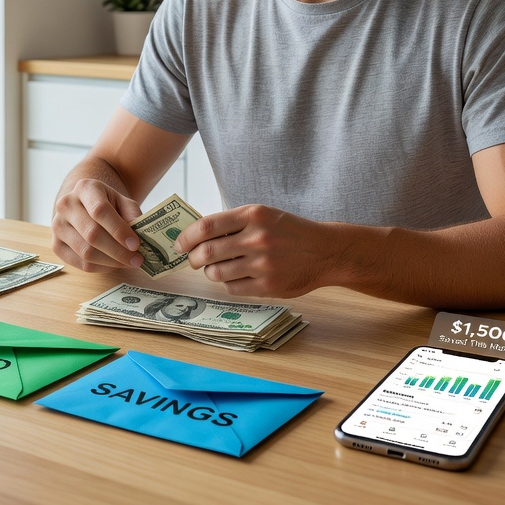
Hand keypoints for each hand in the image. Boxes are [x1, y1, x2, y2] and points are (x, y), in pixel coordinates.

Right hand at [51, 178, 144, 271]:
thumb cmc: (107, 204)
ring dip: (111, 262)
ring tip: (128, 263)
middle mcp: (66, 205)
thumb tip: (139, 235)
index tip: (136, 245)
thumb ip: (132, 215)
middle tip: (137, 260)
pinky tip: (114, 264)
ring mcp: (57, 225)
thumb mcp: (123, 201)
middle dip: (118, 251)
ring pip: (86, 252)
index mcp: (85, 188)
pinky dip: (101, 268)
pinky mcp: (56, 245)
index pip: (100, 211)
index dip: (119, 230)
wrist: (85, 204)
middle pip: (92, 234)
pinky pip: (80, 263)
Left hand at [175, 204, 346, 297]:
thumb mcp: (263, 215)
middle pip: (206, 253)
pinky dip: (228, 284)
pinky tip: (236, 277)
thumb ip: (232, 223)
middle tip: (192, 260)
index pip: (206, 227)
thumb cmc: (289, 231)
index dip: (186, 237)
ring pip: (216, 273)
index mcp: (253, 215)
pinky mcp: (268, 286)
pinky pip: (232, 288)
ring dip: (210, 272)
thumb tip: (195, 235)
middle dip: (192, 259)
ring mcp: (263, 264)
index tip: (179, 244)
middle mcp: (257, 239)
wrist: (325, 251)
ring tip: (217, 268)